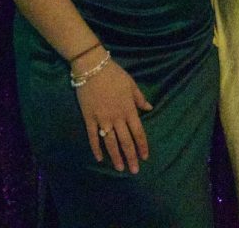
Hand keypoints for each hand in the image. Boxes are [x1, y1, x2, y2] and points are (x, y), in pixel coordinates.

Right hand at [75, 54, 153, 173]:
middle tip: (134, 170)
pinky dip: (96, 148)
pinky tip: (99, 158)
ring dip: (116, 156)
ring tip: (120, 168)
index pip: (138, 132)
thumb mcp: (131, 84)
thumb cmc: (114, 74)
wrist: (92, 68)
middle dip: (131, 156)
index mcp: (129, 109)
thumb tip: (149, 108)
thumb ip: (139, 98)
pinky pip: (93, 136)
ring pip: (110, 142)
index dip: (142, 145)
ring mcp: (102, 119)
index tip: (145, 157)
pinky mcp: (89, 118)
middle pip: (125, 141)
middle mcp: (117, 117)